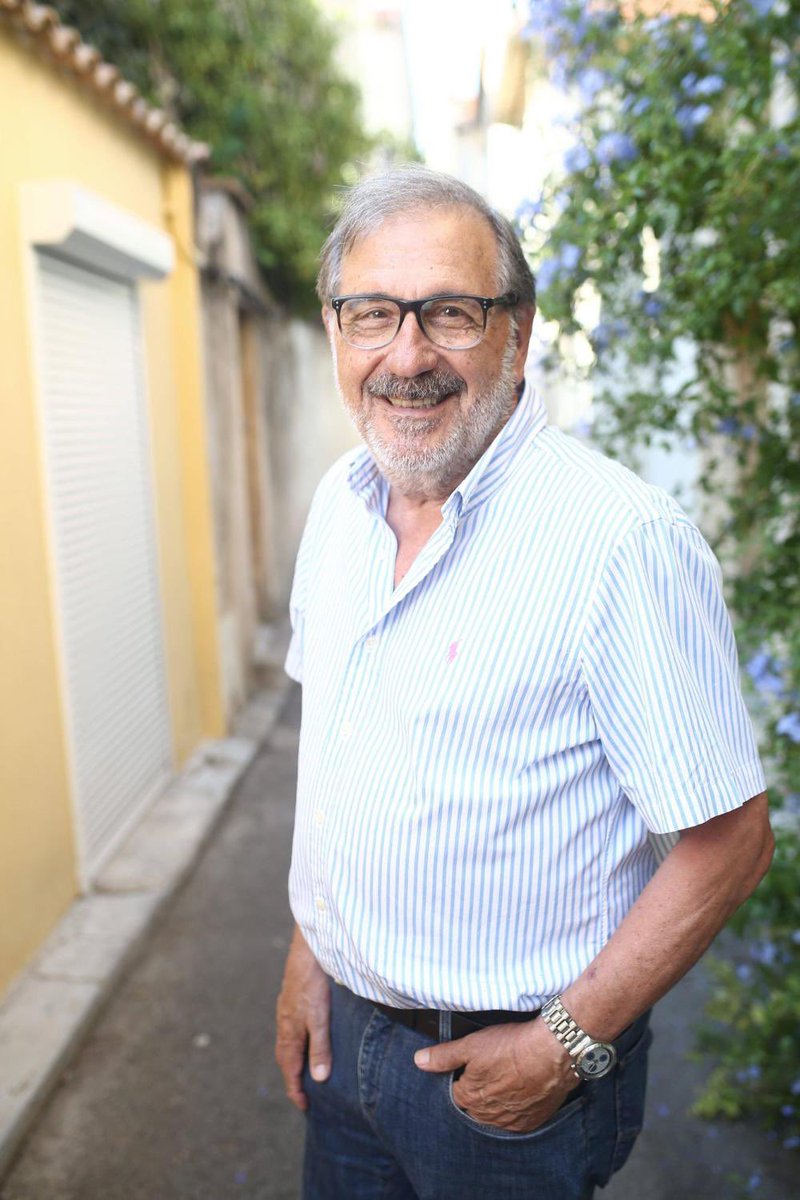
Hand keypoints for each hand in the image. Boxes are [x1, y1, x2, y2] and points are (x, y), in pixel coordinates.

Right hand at [275, 927, 330, 1110]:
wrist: (308, 948)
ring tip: (305, 1071)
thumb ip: (320, 1046)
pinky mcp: (293, 998)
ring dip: (294, 1059)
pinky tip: (307, 1037)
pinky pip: (291, 1029)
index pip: (290, 1069)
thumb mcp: (320, 1017)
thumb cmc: (314, 982)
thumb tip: (319, 1078)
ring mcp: (287, 1010)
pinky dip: (297, 1042)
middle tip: (303, 1094)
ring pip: (288, 1042)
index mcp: (290, 1032)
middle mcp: (285, 1023)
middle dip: (292, 1077)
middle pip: (285, 1058)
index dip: (296, 1089)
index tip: (304, 1106)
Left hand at [414, 1019, 576, 1132]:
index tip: (473, 1065)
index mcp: (469, 1097)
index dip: (462, 1077)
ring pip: (495, 1114)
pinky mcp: (531, 1122)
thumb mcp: (471, 1044)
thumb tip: (419, 1061)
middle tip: (491, 1069)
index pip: (455, 1092)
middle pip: (475, 1105)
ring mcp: (511, 1121)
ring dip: (497, 1100)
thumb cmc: (511, 1046)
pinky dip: (516, 1107)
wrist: (552, 1053)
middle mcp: (488, 1115)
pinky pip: (517, 1119)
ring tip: (506, 1077)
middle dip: (478, 1090)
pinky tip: (521, 1090)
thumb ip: (444, 1056)